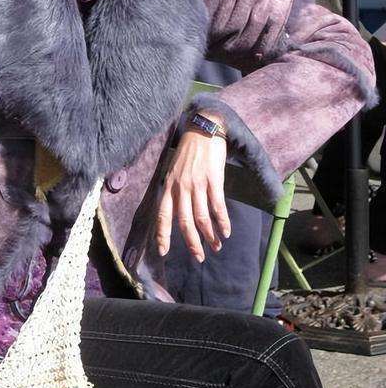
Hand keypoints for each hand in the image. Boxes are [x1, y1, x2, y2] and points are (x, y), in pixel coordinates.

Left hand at [156, 128, 230, 262]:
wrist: (203, 130)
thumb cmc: (188, 152)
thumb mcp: (173, 171)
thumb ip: (174, 191)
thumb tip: (177, 213)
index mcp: (169, 186)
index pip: (162, 215)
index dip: (162, 234)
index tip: (164, 252)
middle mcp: (180, 187)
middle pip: (184, 222)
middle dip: (192, 243)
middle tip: (198, 257)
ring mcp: (197, 183)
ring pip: (202, 218)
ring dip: (210, 236)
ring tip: (216, 247)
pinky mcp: (213, 179)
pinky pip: (217, 206)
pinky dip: (222, 222)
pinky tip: (226, 231)